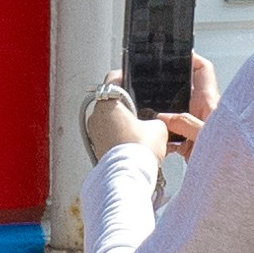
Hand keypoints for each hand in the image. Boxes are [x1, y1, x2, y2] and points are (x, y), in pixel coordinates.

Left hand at [78, 59, 212, 161]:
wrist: (129, 177)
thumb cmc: (139, 150)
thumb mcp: (159, 128)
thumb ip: (157, 119)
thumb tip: (156, 123)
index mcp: (108, 104)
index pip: (113, 79)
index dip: (125, 75)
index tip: (133, 77)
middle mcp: (95, 116)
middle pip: (111, 100)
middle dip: (127, 103)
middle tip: (142, 106)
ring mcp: (94, 132)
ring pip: (109, 118)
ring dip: (123, 120)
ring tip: (141, 127)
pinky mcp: (97, 146)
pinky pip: (108, 134)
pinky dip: (120, 134)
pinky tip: (135, 141)